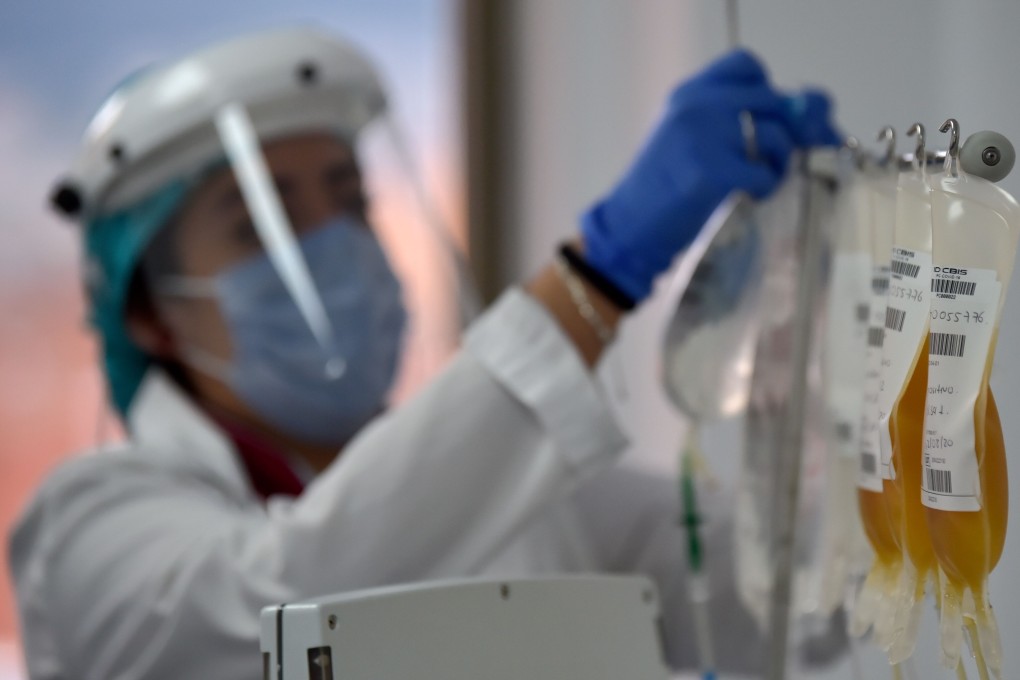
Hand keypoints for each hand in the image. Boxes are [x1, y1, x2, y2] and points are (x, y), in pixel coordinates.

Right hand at [580, 49, 840, 303]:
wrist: (630, 224)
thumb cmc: (660, 185)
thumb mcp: (680, 132)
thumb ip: (720, 114)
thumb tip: (789, 111)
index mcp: (688, 93)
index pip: (746, 64)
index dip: (763, 88)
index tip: (758, 117)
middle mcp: (697, 107)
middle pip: (771, 100)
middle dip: (781, 130)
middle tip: (770, 158)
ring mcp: (704, 137)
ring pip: (775, 135)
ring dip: (778, 162)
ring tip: (761, 179)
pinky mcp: (713, 173)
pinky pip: (765, 173)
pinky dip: (766, 188)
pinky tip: (750, 197)